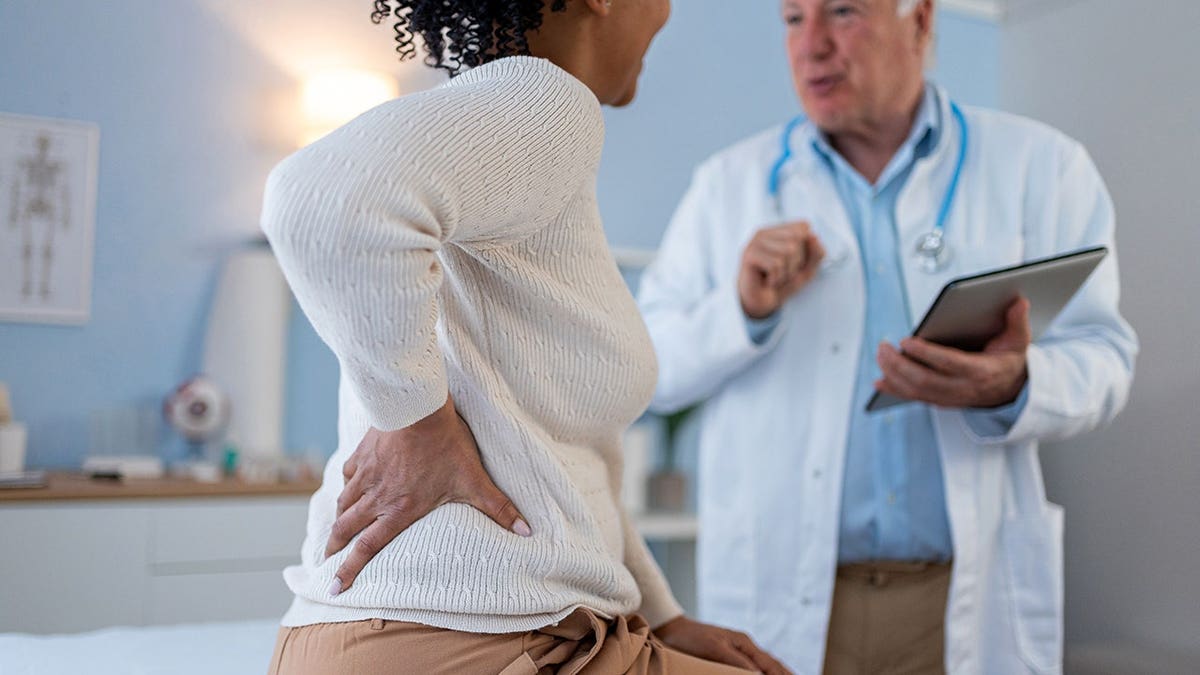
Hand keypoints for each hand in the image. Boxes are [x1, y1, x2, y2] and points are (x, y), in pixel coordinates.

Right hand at [324, 395, 529, 594]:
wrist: (418, 407)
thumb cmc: (446, 445)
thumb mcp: (474, 479)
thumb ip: (498, 508)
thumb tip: (527, 531)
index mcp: (399, 510)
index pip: (367, 547)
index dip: (349, 569)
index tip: (334, 587)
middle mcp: (376, 497)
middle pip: (345, 529)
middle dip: (333, 549)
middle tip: (325, 562)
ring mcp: (366, 474)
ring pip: (343, 504)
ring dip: (336, 521)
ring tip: (333, 533)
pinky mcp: (362, 454)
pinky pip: (348, 475)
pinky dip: (345, 486)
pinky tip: (348, 488)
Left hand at [654, 616, 791, 673]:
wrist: (673, 628)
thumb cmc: (690, 638)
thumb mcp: (713, 649)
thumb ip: (736, 662)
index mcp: (745, 643)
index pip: (770, 666)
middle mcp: (746, 646)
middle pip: (773, 664)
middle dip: (787, 674)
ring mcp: (740, 649)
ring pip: (767, 664)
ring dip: (780, 673)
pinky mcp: (732, 654)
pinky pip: (756, 665)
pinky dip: (767, 671)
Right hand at [738, 222, 825, 319]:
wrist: (761, 304)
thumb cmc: (783, 283)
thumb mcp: (807, 269)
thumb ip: (816, 253)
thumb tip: (814, 236)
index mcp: (778, 230)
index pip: (803, 227)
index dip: (806, 249)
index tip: (793, 263)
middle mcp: (765, 232)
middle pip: (796, 239)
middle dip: (796, 262)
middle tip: (783, 273)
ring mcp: (755, 242)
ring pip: (788, 251)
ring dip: (787, 273)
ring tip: (776, 278)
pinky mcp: (749, 255)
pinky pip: (776, 264)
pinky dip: (777, 279)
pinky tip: (768, 282)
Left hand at [876, 297, 1031, 407]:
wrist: (1013, 390)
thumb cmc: (1009, 360)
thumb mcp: (1019, 341)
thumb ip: (1017, 321)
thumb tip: (1019, 301)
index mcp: (981, 371)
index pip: (949, 363)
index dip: (926, 353)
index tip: (906, 341)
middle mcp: (964, 388)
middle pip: (925, 380)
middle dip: (900, 364)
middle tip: (883, 347)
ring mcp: (951, 398)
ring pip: (916, 391)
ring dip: (893, 375)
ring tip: (880, 355)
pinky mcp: (941, 401)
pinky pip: (914, 398)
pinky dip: (895, 390)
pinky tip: (879, 380)